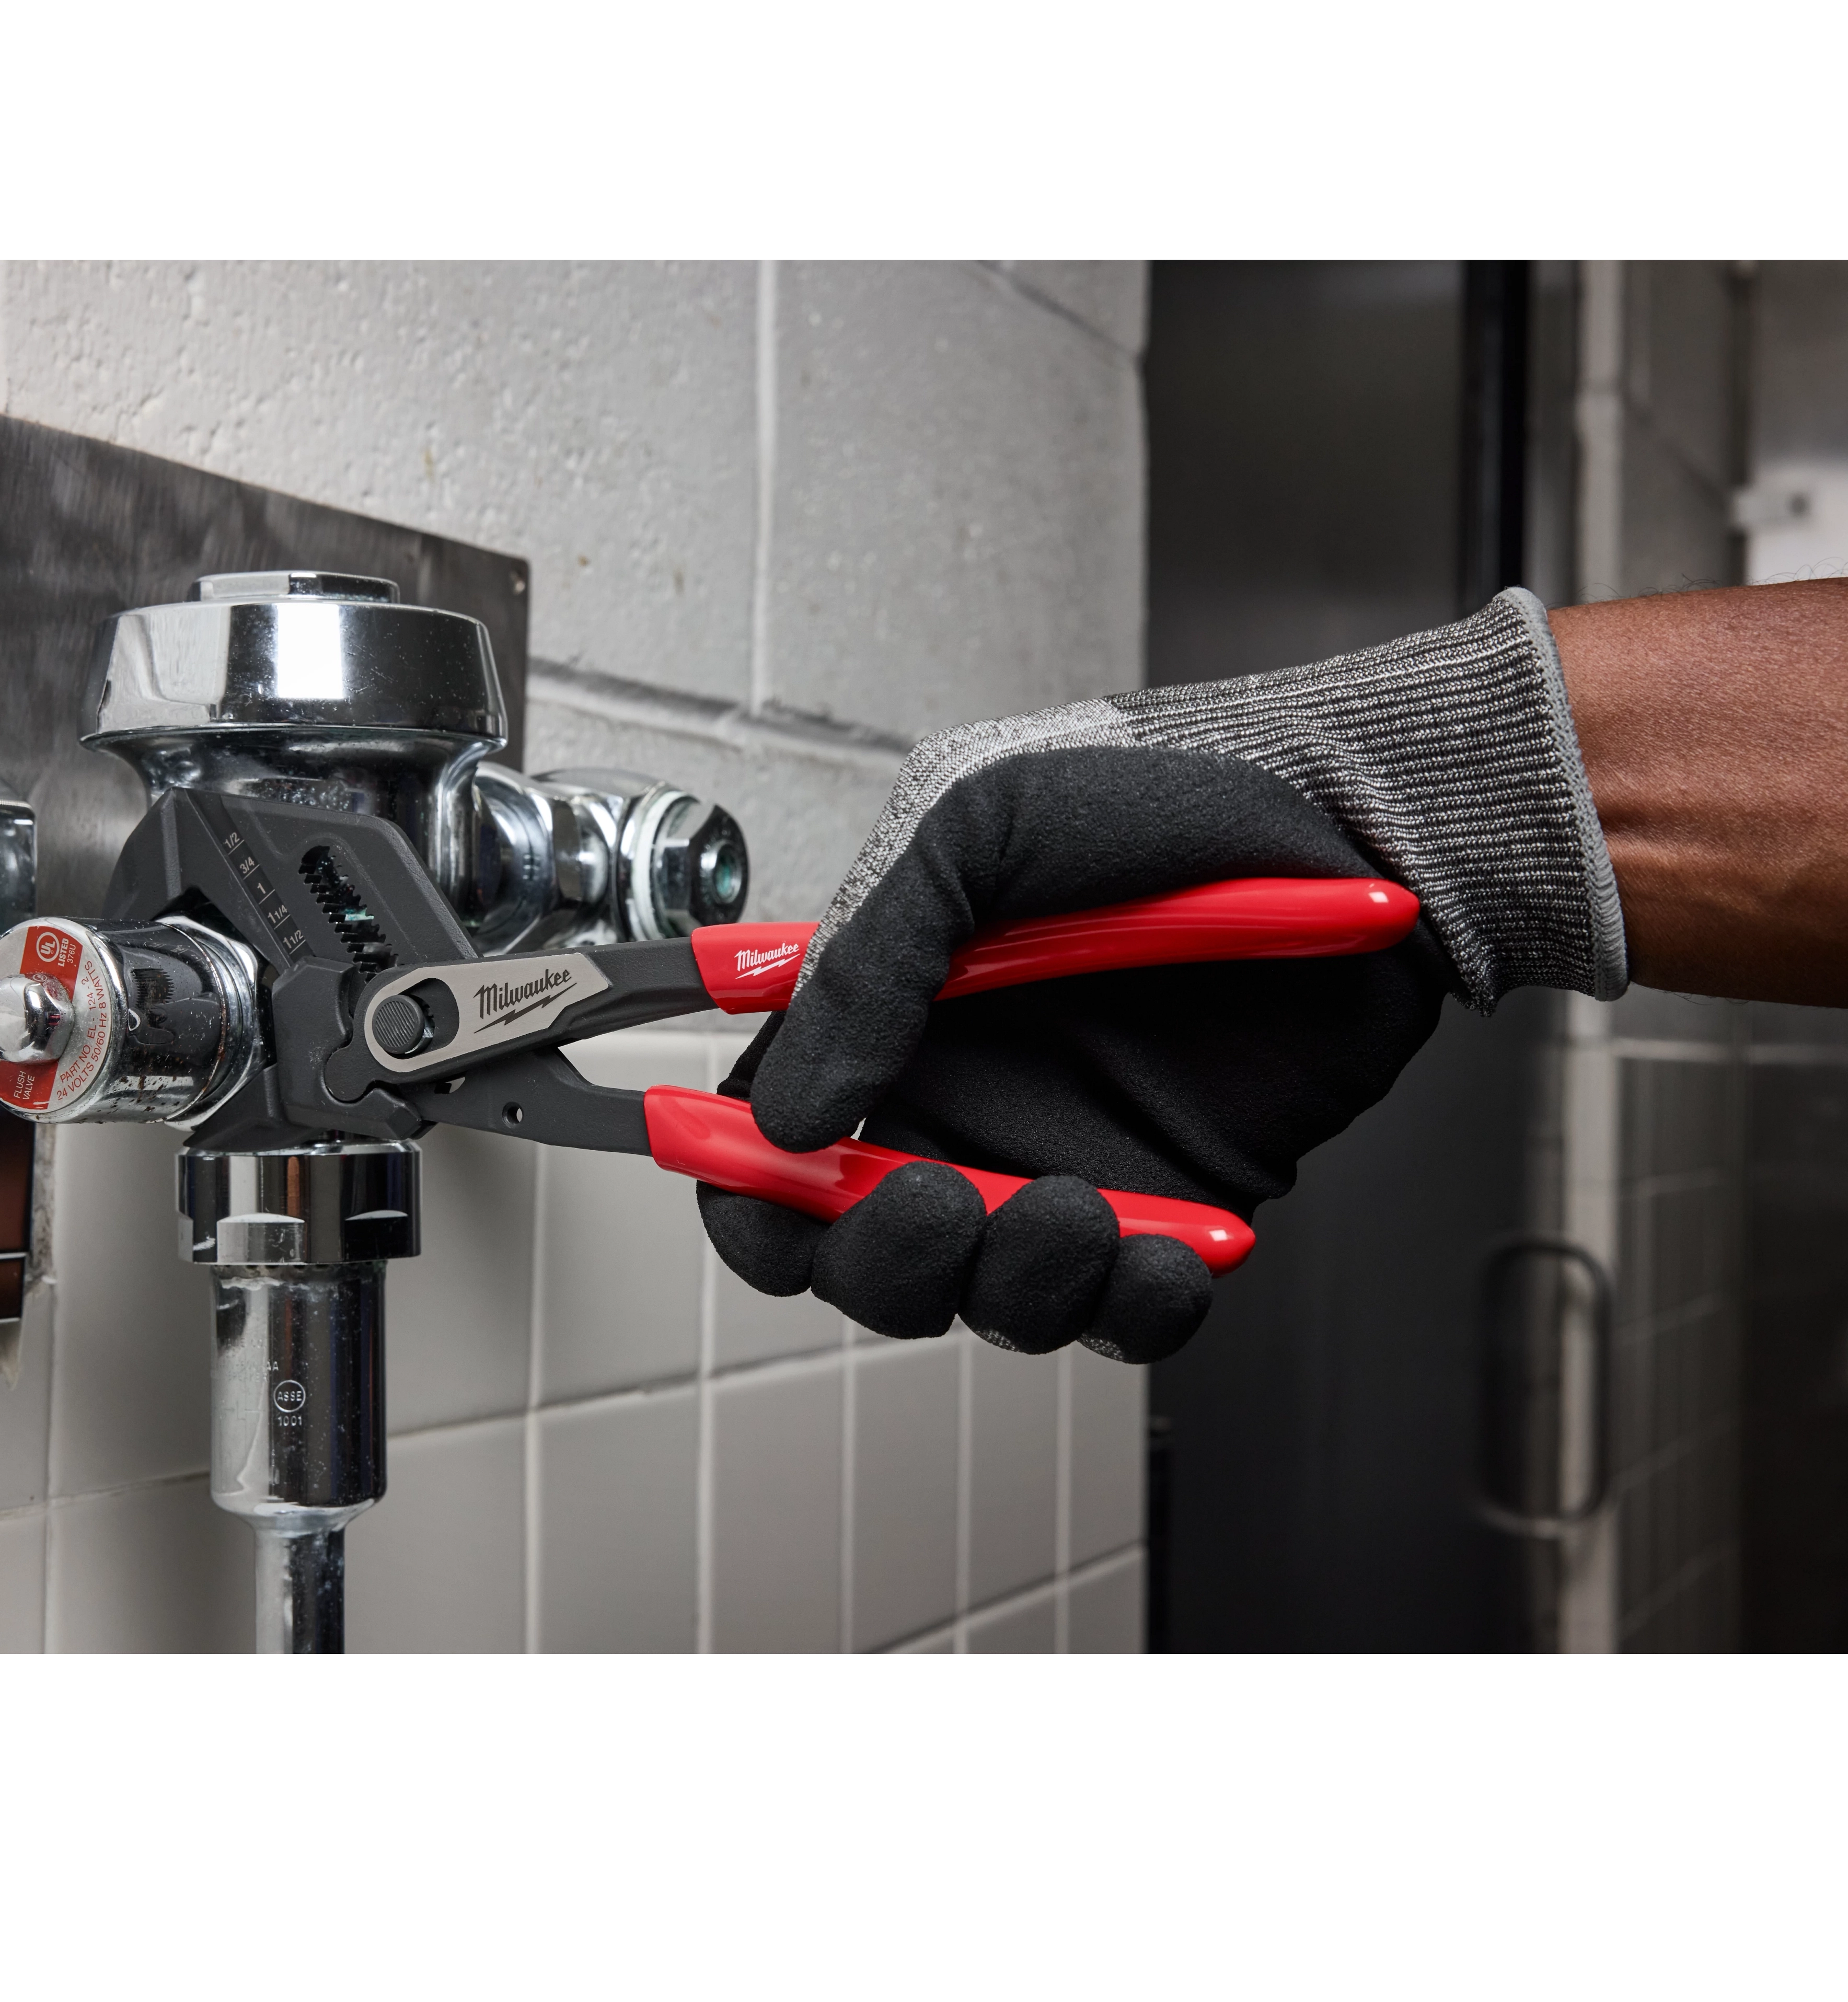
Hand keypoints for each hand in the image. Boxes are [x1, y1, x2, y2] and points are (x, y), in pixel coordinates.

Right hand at [699, 741, 1454, 1362]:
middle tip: (945, 1205)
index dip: (755, 1195)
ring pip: (991, 1301)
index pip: (773, 1146)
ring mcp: (1064, 1160)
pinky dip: (1139, 1304)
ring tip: (1081, 1210)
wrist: (1350, 825)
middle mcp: (964, 1104)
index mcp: (891, 1021)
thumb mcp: (977, 829)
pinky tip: (1172, 1254)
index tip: (781, 1193)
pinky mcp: (1170, 1204)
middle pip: (865, 1254)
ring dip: (1018, 1283)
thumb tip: (787, 1115)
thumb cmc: (1161, 796)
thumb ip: (868, 966)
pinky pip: (1127, 1309)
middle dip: (888, 1259)